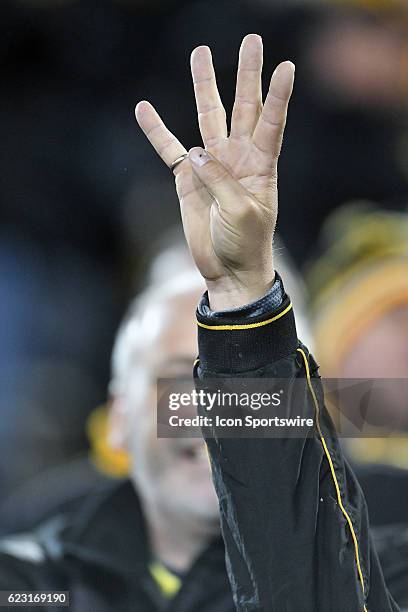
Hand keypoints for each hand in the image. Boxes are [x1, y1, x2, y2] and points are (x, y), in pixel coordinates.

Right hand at [135, 34, 294, 309]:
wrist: (228, 270)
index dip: (278, 95)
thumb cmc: (245, 243)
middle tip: (251, 40)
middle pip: (242, 106)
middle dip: (246, 74)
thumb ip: (221, 179)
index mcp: (261, 165)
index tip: (286, 66)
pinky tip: (144, 109)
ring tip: (200, 53)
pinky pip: (169, 149)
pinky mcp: (188, 179)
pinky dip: (156, 131)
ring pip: (208, 117)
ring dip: (204, 86)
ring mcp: (212, 166)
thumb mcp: (241, 212)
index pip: (271, 122)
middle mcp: (238, 157)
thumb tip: (197, 152)